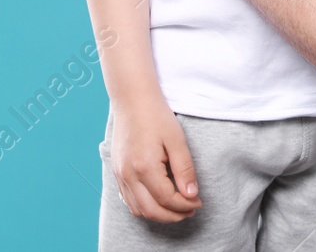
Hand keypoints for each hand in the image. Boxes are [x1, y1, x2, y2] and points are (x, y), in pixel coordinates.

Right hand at [108, 99, 202, 221]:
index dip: (185, 205)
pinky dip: (144, 207)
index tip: (198, 201)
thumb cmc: (156, 116)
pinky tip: (159, 201)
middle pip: (151, 210)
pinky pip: (128, 200)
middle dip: (173, 215)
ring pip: (138, 210)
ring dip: (158, 214)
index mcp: (144, 167)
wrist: (132, 100)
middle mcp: (128, 175)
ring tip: (177, 208)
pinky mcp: (116, 172)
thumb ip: (184, 169)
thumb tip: (191, 195)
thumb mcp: (176, 139)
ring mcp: (119, 175)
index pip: (167, 199)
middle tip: (191, 210)